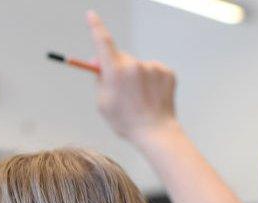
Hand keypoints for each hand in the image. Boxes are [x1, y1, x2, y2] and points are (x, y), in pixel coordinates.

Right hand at [86, 11, 178, 143]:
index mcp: (116, 72)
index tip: (91, 14)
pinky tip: (150, 96)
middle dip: (116, 66)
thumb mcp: (103, 103)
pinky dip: (150, 80)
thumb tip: (99, 61)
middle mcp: (135, 65)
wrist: (155, 132)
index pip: (103, 41)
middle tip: (116, 86)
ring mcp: (153, 67)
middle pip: (120, 57)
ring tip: (137, 98)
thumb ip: (99, 79)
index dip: (95, 26)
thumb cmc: (125, 121)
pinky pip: (152, 71)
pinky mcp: (167, 72)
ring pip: (138, 66)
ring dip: (134, 76)